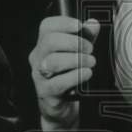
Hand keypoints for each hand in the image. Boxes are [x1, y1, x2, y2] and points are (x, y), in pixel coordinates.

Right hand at [29, 16, 99, 131]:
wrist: (63, 108)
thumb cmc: (70, 78)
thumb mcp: (79, 54)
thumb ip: (86, 38)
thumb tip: (93, 24)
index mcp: (44, 46)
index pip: (47, 27)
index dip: (63, 23)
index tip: (80, 26)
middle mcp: (38, 59)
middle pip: (49, 42)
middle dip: (74, 42)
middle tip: (89, 49)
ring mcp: (39, 76)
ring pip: (52, 61)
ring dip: (76, 59)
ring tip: (90, 62)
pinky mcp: (45, 93)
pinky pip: (58, 83)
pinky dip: (75, 76)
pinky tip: (86, 73)